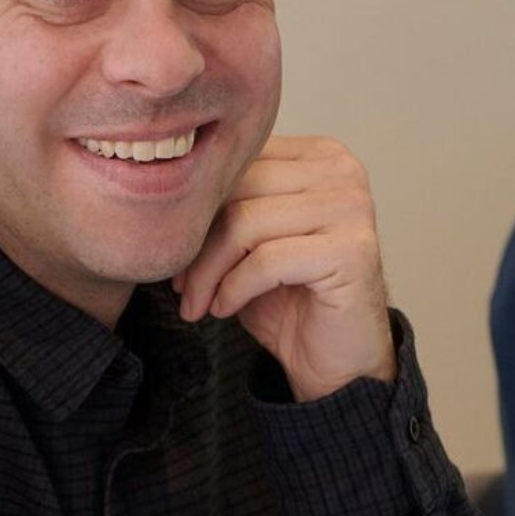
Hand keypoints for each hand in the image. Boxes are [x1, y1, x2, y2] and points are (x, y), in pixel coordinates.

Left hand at [173, 135, 393, 398]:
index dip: (196, 208)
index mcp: (318, 155)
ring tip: (198, 302)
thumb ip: (224, 206)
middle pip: (237, 189)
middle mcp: (340, 171)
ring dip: (208, 271)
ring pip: (245, 223)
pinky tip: (224, 308)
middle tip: (180, 284)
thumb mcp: (249, 242)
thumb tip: (163, 198)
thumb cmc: (293, 298)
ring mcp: (350, 208)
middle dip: (196, 242)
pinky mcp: (350, 250)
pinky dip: (233, 288)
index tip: (173, 252)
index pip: (236, 161)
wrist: (338, 359)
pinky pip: (266, 260)